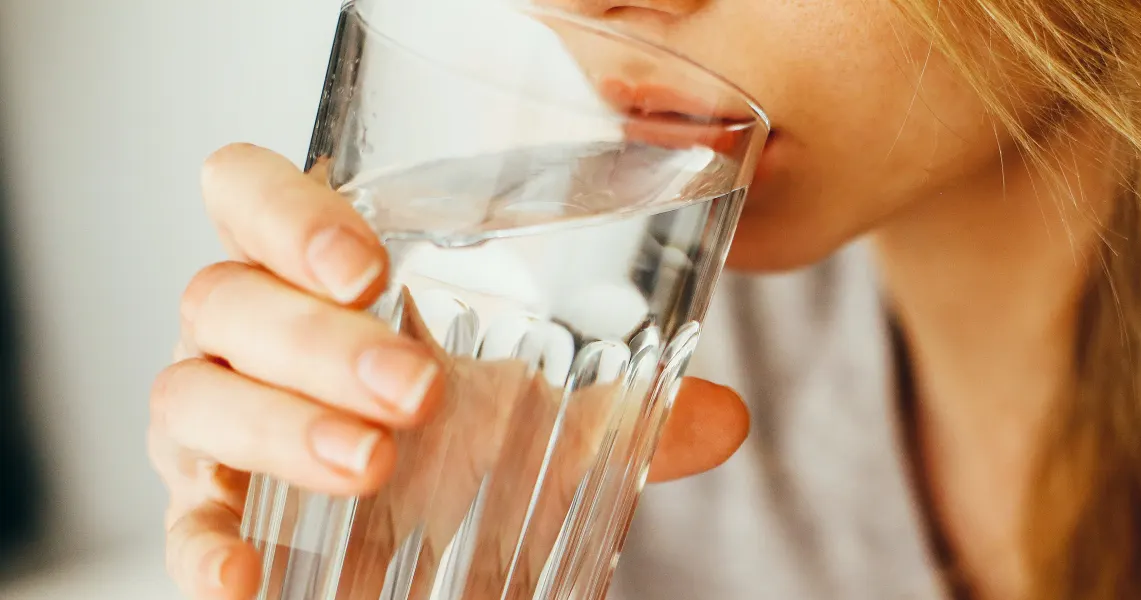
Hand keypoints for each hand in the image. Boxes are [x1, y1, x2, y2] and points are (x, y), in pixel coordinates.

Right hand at [149, 143, 749, 599]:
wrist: (407, 543)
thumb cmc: (455, 440)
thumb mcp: (540, 414)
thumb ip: (623, 407)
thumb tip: (725, 418)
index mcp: (313, 278)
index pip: (248, 194)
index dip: (287, 211)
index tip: (367, 264)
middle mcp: (245, 336)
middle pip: (225, 296)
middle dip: (319, 339)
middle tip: (416, 388)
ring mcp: (213, 424)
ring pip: (191, 394)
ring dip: (282, 425)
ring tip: (374, 464)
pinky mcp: (206, 514)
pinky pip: (178, 522)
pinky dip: (202, 548)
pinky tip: (246, 577)